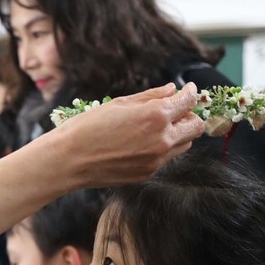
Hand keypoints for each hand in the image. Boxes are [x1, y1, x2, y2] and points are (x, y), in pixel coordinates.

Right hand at [59, 82, 203, 186]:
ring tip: (156, 128)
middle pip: (195, 127)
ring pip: (183, 145)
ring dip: (177, 134)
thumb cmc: (88, 127)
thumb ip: (151, 97)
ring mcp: (156, 160)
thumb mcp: (120, 103)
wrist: (69, 160)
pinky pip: (165, 159)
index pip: (189, 102)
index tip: (188, 90)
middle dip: (189, 116)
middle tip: (176, 110)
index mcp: (156, 116)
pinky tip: (140, 144)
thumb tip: (172, 90)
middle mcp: (162, 139)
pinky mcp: (147, 174)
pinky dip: (161, 149)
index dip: (191, 93)